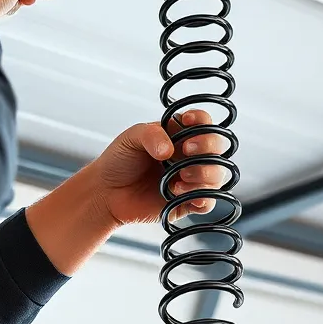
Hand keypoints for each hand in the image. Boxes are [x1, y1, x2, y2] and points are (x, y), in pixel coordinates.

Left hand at [24, 110, 228, 275]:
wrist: (105, 193)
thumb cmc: (118, 161)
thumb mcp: (131, 138)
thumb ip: (151, 136)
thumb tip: (170, 150)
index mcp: (179, 135)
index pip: (204, 123)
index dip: (202, 120)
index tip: (187, 121)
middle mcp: (190, 156)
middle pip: (217, 148)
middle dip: (208, 146)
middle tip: (186, 150)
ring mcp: (191, 180)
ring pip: (217, 175)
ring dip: (204, 173)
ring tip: (181, 177)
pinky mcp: (187, 202)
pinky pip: (208, 202)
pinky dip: (201, 197)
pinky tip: (179, 192)